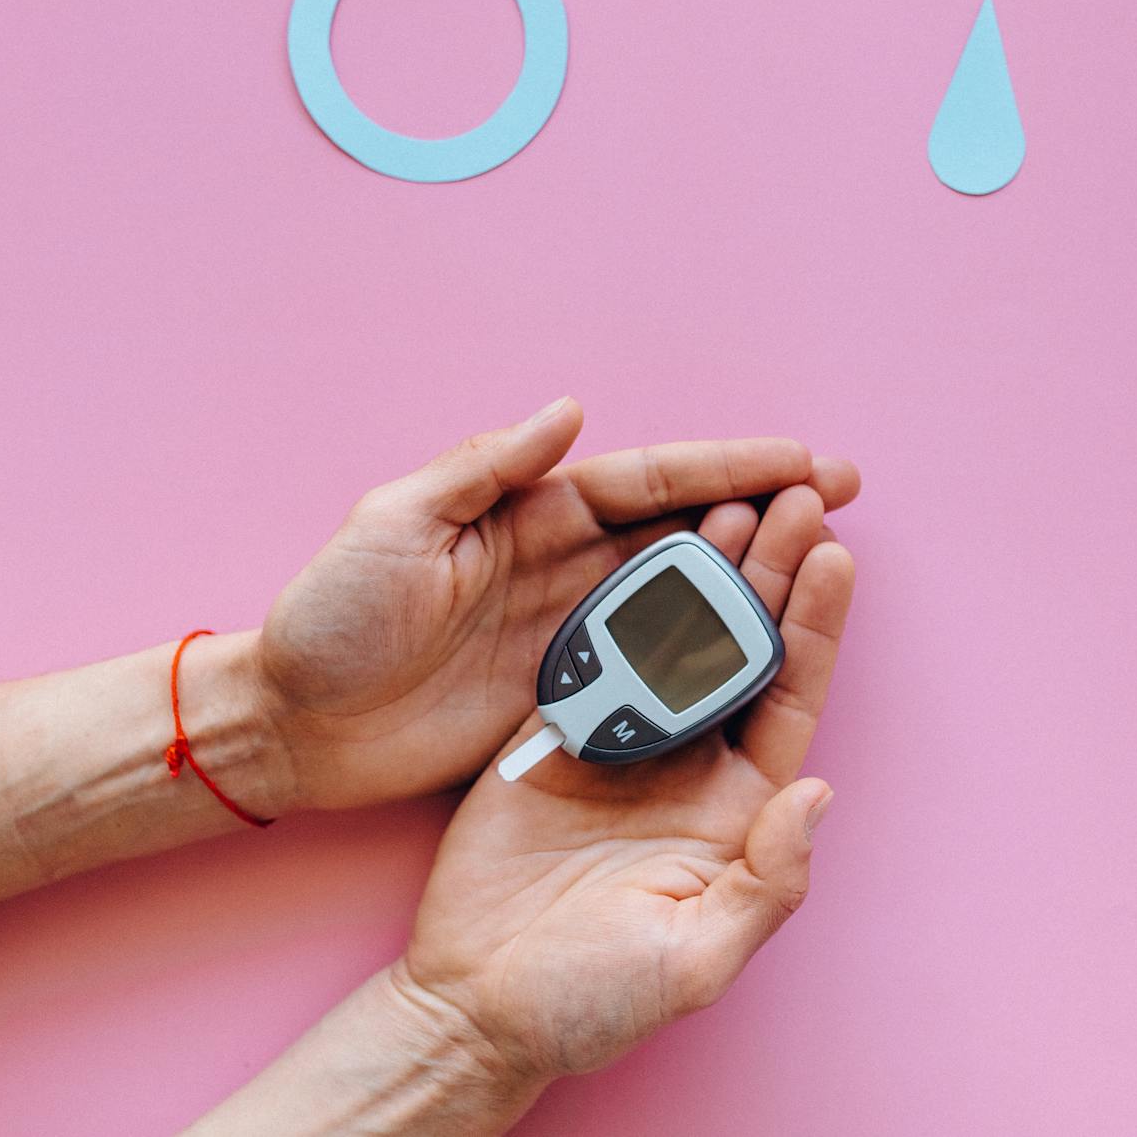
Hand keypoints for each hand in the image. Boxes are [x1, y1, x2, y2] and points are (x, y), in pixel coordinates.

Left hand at [251, 399, 857, 812]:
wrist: (293, 726)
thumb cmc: (329, 618)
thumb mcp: (393, 523)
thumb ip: (484, 467)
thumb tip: (570, 410)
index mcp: (530, 511)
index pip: (649, 480)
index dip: (728, 465)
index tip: (802, 457)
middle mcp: (563, 564)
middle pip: (687, 528)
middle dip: (767, 506)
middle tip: (843, 494)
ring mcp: (570, 632)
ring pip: (683, 594)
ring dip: (753, 575)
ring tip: (826, 561)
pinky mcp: (565, 696)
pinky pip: (654, 669)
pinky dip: (708, 655)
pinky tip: (760, 650)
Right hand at [391, 485, 854, 1083]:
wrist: (473, 1005)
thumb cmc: (591, 1000)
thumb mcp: (695, 959)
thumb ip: (766, 882)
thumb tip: (820, 796)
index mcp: (735, 808)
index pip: (789, 697)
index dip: (815, 627)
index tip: (836, 556)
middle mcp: (687, 763)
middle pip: (741, 647)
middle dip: (770, 571)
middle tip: (792, 496)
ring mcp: (622, 742)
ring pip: (673, 636)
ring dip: (701, 570)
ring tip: (727, 500)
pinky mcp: (554, 732)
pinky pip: (597, 653)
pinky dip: (619, 599)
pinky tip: (639, 546)